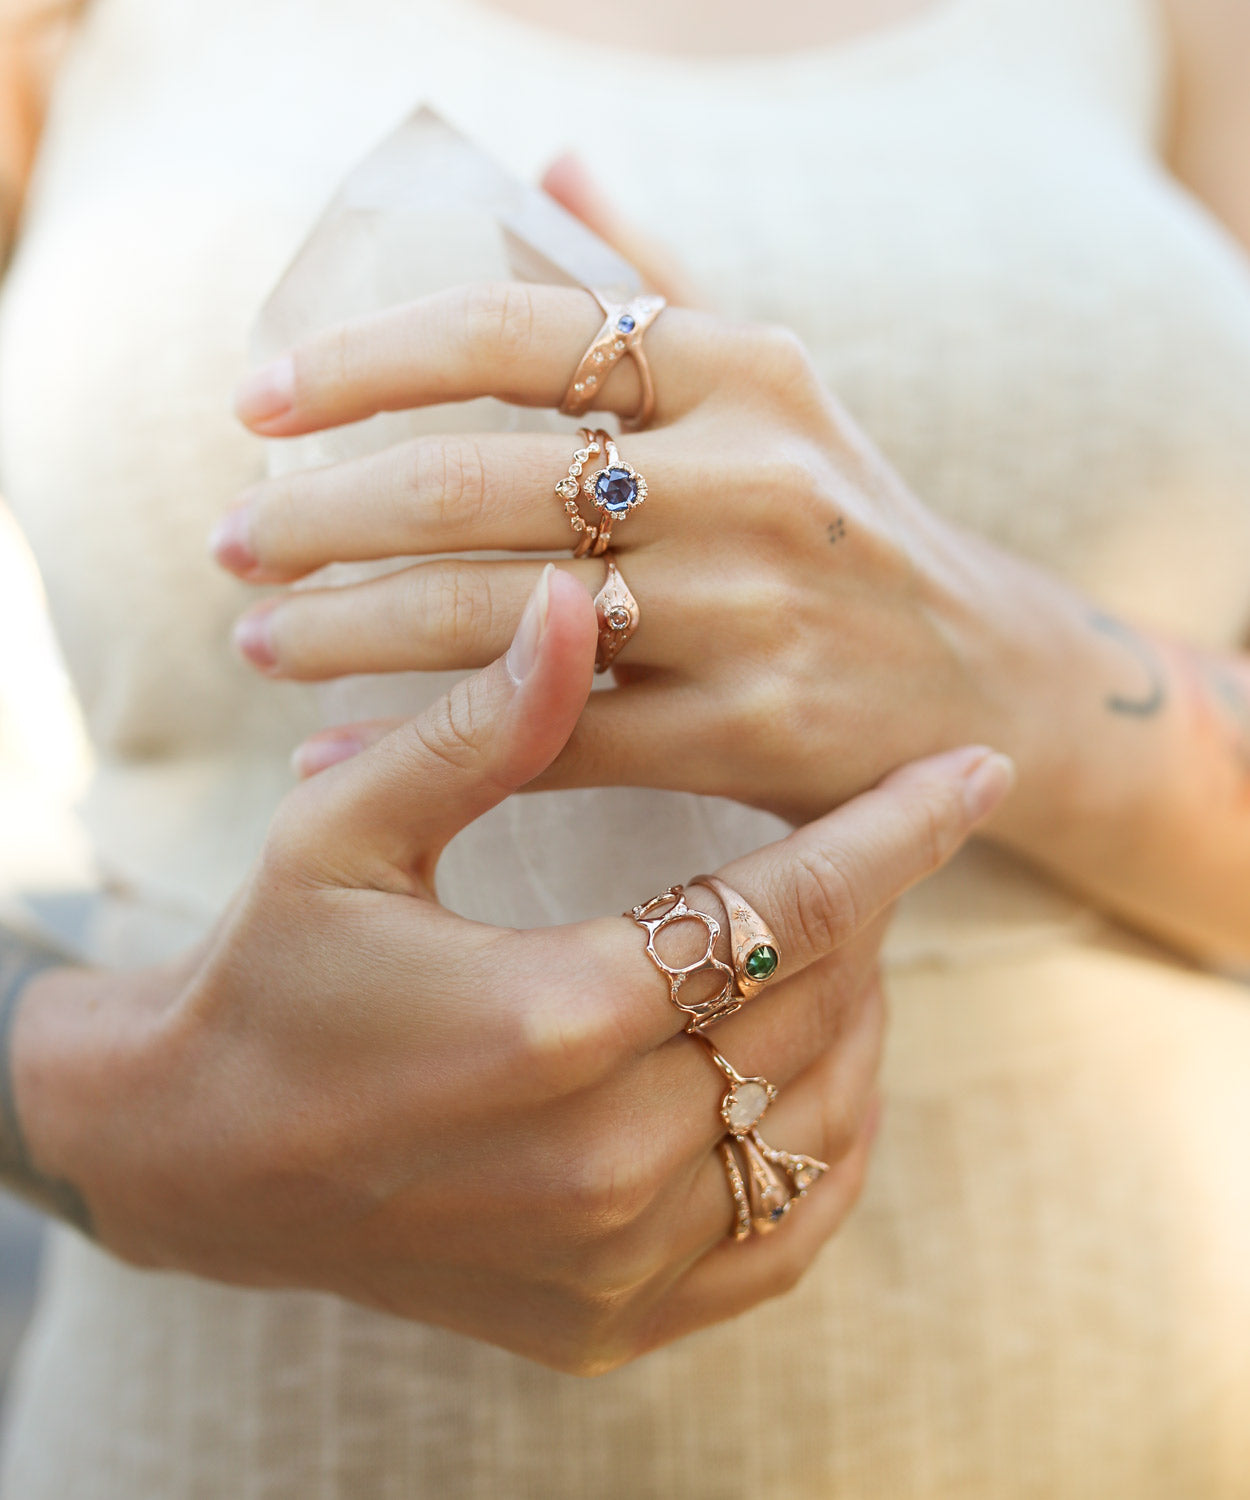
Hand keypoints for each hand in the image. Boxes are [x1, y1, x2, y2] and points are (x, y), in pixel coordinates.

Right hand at [14, 570, 1012, 1372]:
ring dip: (853, 1023)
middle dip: (861, 916)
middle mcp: (603, 1157)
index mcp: (551, 1017)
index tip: (974, 772)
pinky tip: (814, 1085)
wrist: (198, 1160)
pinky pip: (784, 1240)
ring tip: (830, 946)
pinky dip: (827, 1154)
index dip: (893, 833)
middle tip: (854, 848)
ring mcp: (614, 1258)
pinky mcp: (610, 1320)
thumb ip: (483, 727)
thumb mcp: (346, 832)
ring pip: (820, 1124)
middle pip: (818, 1012)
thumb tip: (573, 598)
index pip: (784, 913)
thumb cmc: (268, 975)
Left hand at [214, 272, 1044, 825]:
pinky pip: (551, 736)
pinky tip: (335, 746)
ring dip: (350, 630)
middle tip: (232, 544)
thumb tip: (550, 157)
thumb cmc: (844, 524)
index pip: (516, 329)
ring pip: (496, 618)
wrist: (985, 678)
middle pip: (476, 484)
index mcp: (745, 369)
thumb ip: (661, 280)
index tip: (257, 402)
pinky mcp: (754, 732)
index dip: (364, 359)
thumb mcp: (777, 388)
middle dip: (323, 520)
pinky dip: (426, 739)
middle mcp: (753, 477)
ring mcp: (756, 609)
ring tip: (262, 638)